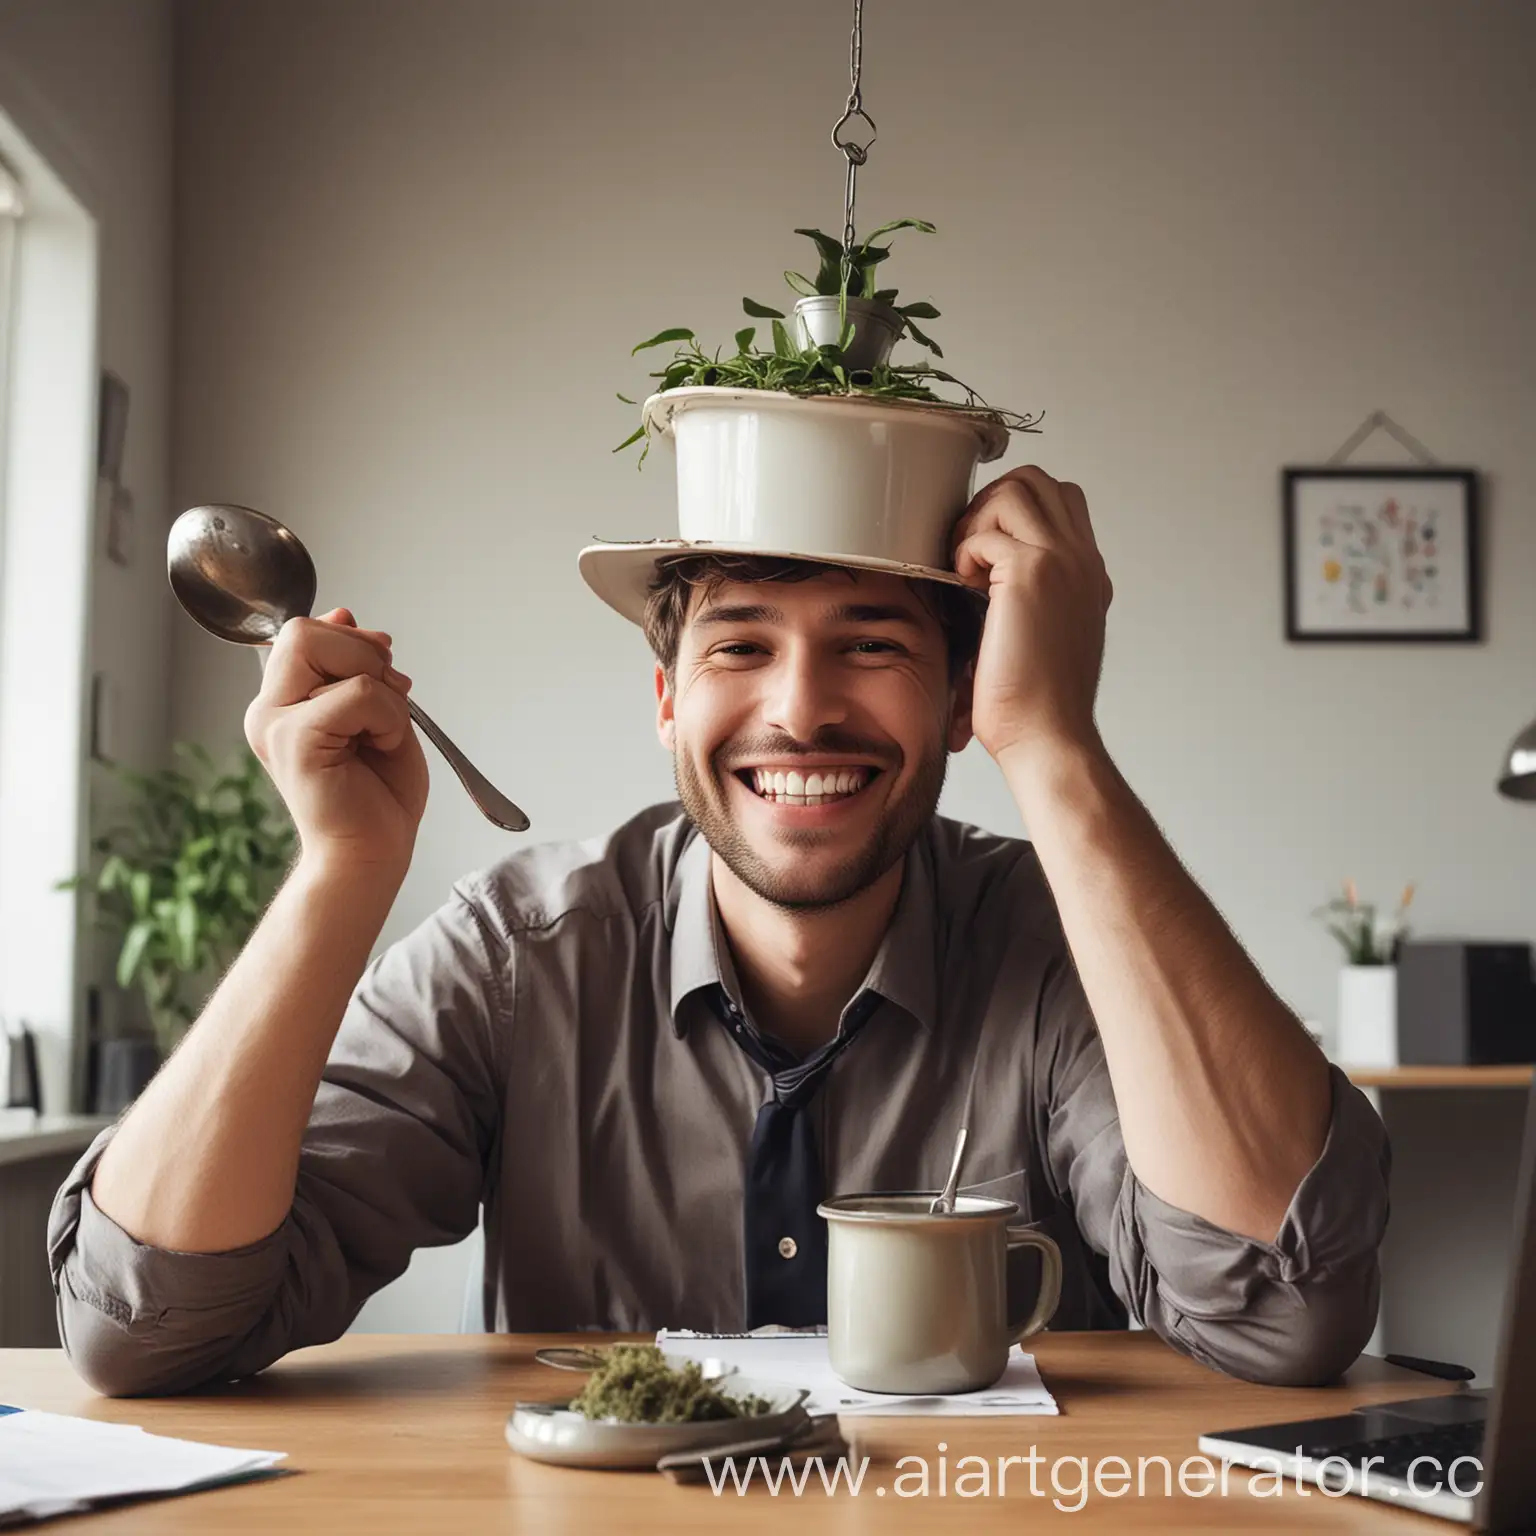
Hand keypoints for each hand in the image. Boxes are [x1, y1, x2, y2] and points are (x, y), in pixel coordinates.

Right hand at [244, 608, 428, 874]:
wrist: (372, 854)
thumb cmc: (378, 793)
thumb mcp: (376, 710)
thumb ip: (355, 664)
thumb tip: (343, 613)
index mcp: (283, 700)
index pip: (303, 629)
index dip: (350, 638)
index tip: (381, 672)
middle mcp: (268, 709)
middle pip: (305, 630)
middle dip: (364, 655)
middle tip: (385, 703)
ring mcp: (275, 724)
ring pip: (330, 651)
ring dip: (382, 690)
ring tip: (380, 734)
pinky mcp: (295, 741)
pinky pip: (359, 693)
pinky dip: (389, 716)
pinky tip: (382, 747)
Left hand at [951, 466, 1112, 773]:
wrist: (1048, 735)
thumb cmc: (1036, 702)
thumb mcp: (1043, 635)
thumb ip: (1032, 596)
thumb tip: (986, 577)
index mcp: (1087, 572)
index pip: (1059, 501)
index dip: (1013, 514)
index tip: (987, 558)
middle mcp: (1082, 559)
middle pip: (1037, 480)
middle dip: (991, 505)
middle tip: (971, 554)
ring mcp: (1062, 561)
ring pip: (1016, 489)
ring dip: (979, 521)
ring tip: (968, 570)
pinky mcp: (1033, 574)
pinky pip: (987, 533)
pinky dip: (966, 554)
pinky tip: (967, 590)